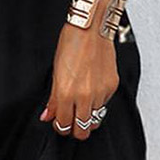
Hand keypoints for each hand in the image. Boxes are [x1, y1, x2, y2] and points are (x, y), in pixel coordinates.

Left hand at [39, 23, 119, 139]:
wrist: (91, 29)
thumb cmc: (71, 45)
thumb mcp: (55, 72)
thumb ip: (53, 98)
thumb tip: (47, 116)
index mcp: (66, 93)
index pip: (64, 125)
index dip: (60, 127)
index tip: (59, 123)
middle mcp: (85, 96)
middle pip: (82, 130)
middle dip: (75, 129)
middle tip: (70, 122)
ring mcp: (101, 93)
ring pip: (95, 120)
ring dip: (87, 118)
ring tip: (81, 109)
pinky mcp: (112, 87)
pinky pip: (104, 105)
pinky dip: (97, 104)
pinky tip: (91, 93)